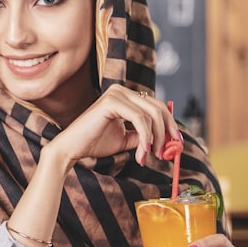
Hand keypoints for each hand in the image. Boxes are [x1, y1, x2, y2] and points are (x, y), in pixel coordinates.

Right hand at [45, 85, 179, 167]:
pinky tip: (142, 152)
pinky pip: (139, 119)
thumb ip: (143, 135)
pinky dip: (145, 137)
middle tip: (166, 152)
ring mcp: (116, 94)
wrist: (71, 148)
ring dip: (155, 138)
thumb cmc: (94, 143)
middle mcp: (121, 90)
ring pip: (151, 114)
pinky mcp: (111, 102)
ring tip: (149, 156)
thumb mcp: (125, 139)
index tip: (176, 144)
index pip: (156, 106)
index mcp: (125, 96)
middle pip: (158, 107)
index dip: (169, 124)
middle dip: (166, 131)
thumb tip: (166, 140)